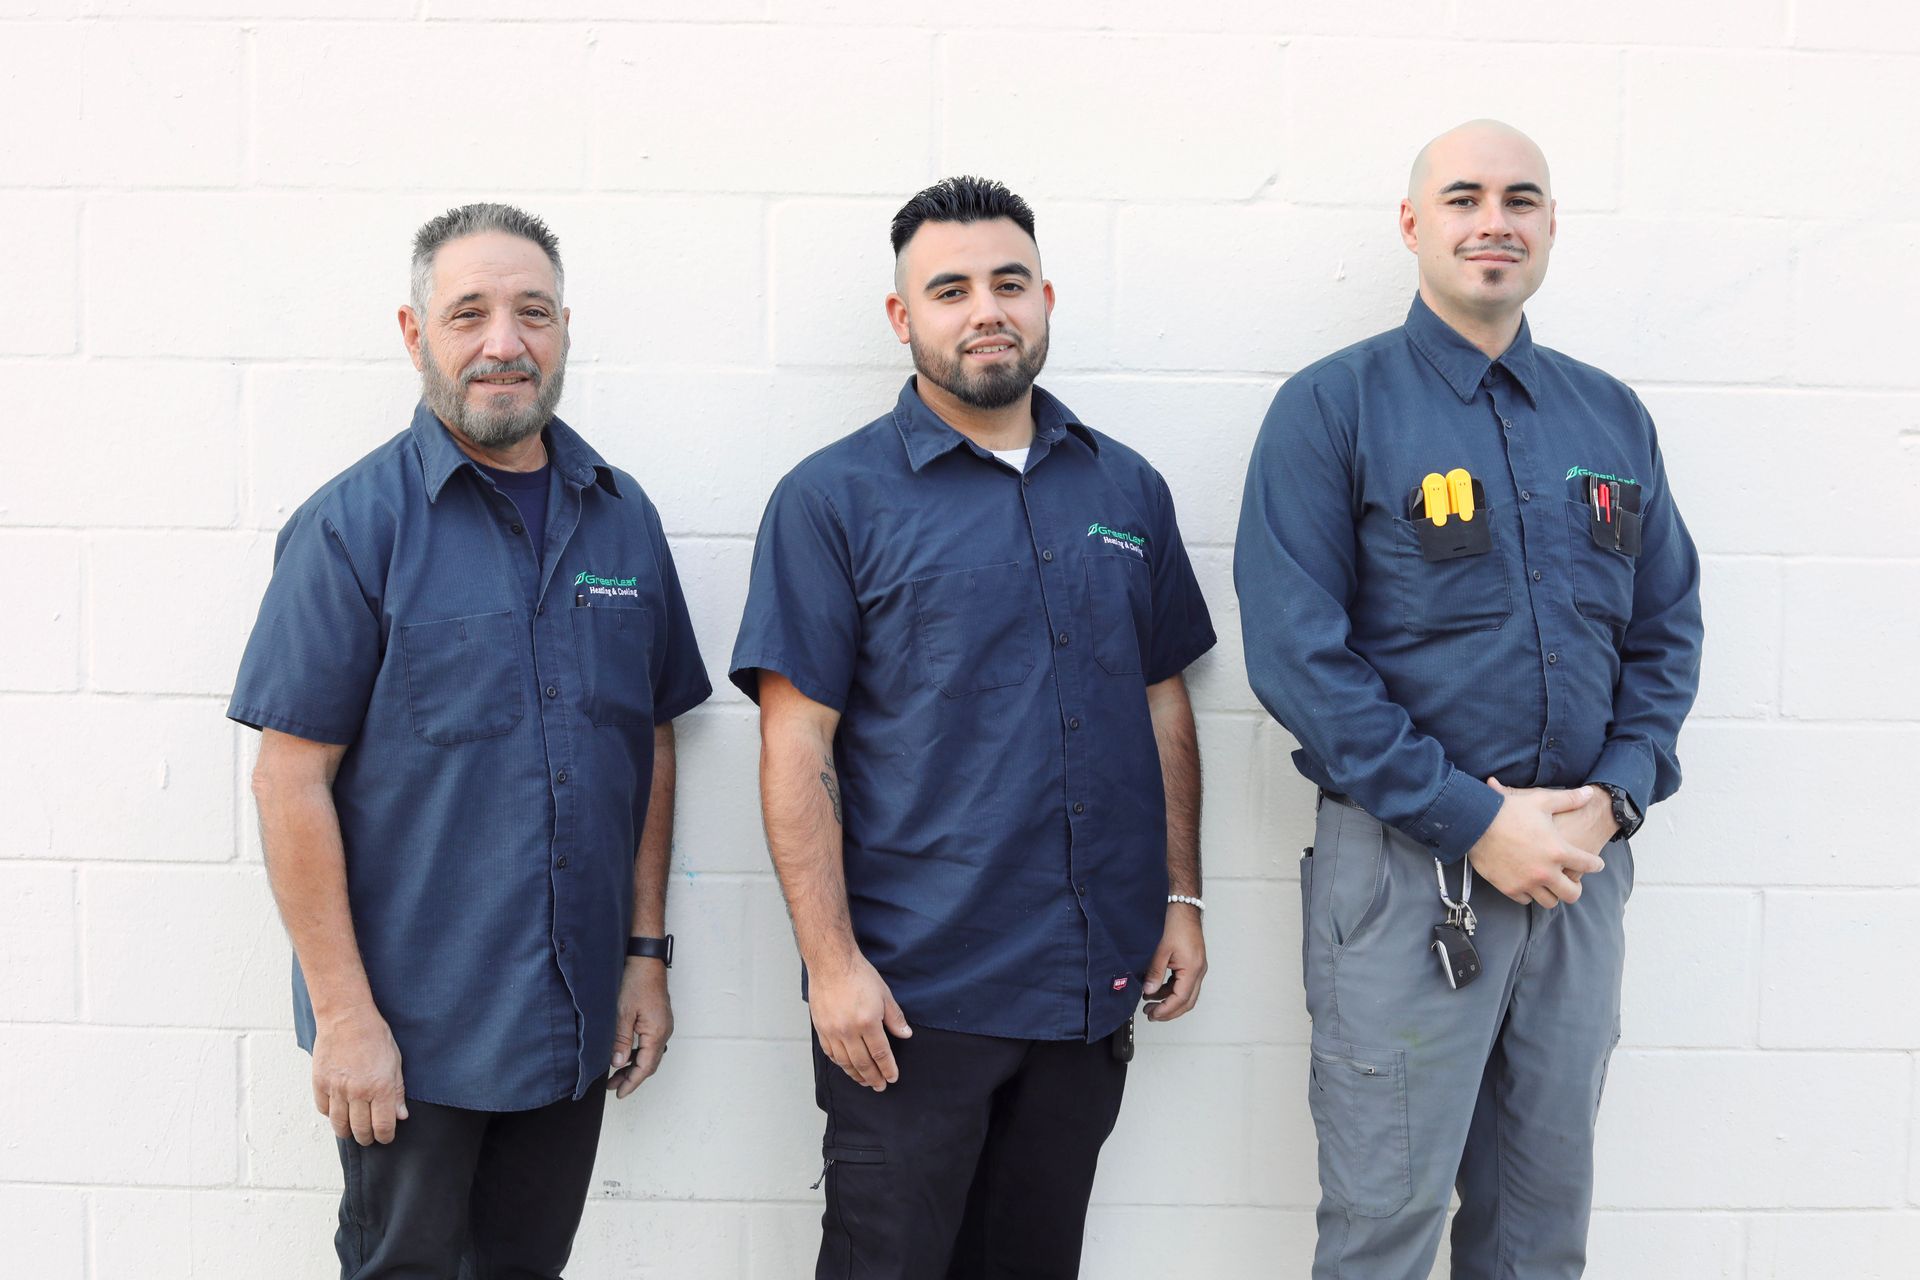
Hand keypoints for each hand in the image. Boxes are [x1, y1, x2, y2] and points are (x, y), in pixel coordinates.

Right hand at [312, 1003, 406, 1145]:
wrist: (347, 1018)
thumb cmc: (375, 1036)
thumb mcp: (395, 1061)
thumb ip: (398, 1091)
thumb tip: (400, 1115)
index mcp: (381, 1087)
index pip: (382, 1126)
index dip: (385, 1136)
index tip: (385, 1137)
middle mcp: (358, 1092)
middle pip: (360, 1130)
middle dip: (367, 1138)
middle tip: (369, 1137)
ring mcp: (337, 1089)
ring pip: (339, 1124)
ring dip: (347, 1132)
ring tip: (352, 1130)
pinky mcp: (320, 1083)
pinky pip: (324, 1109)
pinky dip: (331, 1114)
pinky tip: (338, 1111)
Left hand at [608, 959, 672, 1099]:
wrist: (646, 959)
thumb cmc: (636, 981)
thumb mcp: (623, 1012)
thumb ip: (621, 1040)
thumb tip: (618, 1063)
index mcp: (657, 1032)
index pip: (645, 1067)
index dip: (632, 1082)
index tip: (619, 1093)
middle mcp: (664, 1031)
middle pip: (650, 1063)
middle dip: (632, 1077)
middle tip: (613, 1087)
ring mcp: (663, 1024)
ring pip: (650, 1054)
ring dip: (634, 1065)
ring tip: (616, 1074)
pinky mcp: (658, 1019)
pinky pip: (650, 1043)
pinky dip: (638, 1053)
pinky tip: (625, 1053)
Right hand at [808, 950, 910, 1091]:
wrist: (831, 963)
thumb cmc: (859, 976)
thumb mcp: (884, 994)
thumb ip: (895, 1018)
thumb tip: (906, 1035)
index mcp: (868, 1022)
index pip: (881, 1054)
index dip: (888, 1069)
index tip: (892, 1078)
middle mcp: (849, 1031)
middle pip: (863, 1063)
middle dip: (873, 1078)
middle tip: (880, 1086)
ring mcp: (833, 1031)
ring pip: (845, 1062)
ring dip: (856, 1075)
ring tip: (865, 1081)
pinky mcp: (821, 1029)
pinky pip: (830, 1053)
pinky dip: (840, 1063)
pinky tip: (846, 1066)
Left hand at [1142, 903, 1206, 1021]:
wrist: (1183, 907)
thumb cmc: (1176, 923)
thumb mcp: (1161, 949)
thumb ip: (1155, 972)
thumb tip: (1149, 991)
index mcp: (1193, 969)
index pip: (1180, 999)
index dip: (1166, 1010)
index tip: (1153, 1014)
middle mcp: (1199, 971)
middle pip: (1187, 1001)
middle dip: (1169, 1011)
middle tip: (1151, 1014)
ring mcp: (1197, 967)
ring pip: (1186, 994)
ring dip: (1169, 1001)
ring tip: (1150, 1003)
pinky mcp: (1193, 963)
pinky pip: (1184, 984)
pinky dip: (1171, 990)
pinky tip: (1158, 989)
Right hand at [1467, 780, 1605, 908]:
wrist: (1475, 823)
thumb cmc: (1509, 810)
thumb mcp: (1542, 801)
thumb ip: (1569, 799)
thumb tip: (1590, 792)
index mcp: (1558, 851)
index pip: (1588, 865)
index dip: (1596, 864)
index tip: (1595, 864)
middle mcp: (1545, 872)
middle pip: (1571, 894)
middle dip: (1575, 888)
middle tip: (1572, 881)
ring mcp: (1526, 882)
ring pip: (1549, 902)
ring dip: (1552, 893)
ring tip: (1550, 885)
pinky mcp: (1509, 888)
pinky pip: (1526, 900)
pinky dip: (1530, 894)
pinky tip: (1528, 884)